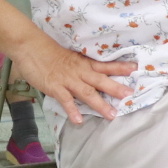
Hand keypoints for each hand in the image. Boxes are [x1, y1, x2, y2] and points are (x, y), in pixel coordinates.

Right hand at [9, 34, 135, 124]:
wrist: (30, 46)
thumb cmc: (47, 51)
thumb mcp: (69, 57)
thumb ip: (80, 66)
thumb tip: (91, 75)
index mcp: (83, 63)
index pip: (106, 65)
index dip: (120, 67)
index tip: (137, 68)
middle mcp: (79, 72)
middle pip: (101, 80)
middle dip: (116, 89)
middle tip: (130, 96)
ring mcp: (68, 80)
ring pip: (87, 93)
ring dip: (100, 105)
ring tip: (111, 115)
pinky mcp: (55, 86)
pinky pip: (65, 100)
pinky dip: (72, 110)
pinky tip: (78, 120)